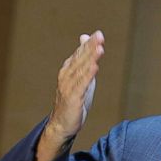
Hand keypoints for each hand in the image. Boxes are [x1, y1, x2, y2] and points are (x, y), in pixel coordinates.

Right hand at [37, 30, 104, 160]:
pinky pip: (81, 85)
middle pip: (80, 59)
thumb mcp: (80, 78)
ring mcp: (68, 87)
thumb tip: (84, 37)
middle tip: (99, 36)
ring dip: (90, 58)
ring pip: (81, 70)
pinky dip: (88, 75)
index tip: (98, 34)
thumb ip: (83, 58)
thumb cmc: (72, 101)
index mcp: (68, 70)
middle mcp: (66, 76)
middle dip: (90, 47)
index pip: (79, 54)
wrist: (61, 125)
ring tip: (99, 48)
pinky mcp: (72, 99)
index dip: (89, 44)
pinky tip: (94, 67)